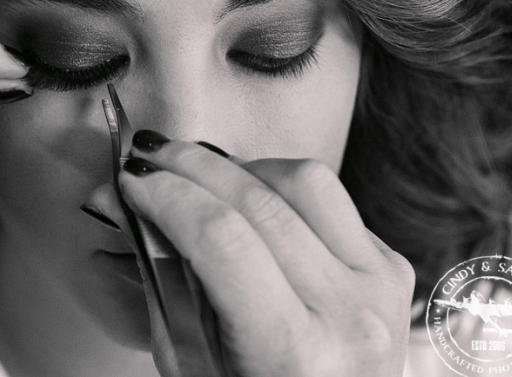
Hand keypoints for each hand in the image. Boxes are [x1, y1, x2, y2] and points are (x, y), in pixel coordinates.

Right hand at [117, 130, 414, 375]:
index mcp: (292, 354)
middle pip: (258, 202)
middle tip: (151, 156)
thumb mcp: (192, 359)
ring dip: (243, 166)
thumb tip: (119, 204)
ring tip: (203, 176)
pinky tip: (252, 201)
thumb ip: (160, 277)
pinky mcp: (391, 265)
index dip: (169, 197)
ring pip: (304, 181)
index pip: (223, 241)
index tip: (134, 179)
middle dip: (192, 165)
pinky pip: (332, 198)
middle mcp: (348, 315)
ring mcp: (378, 287)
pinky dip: (282, 187)